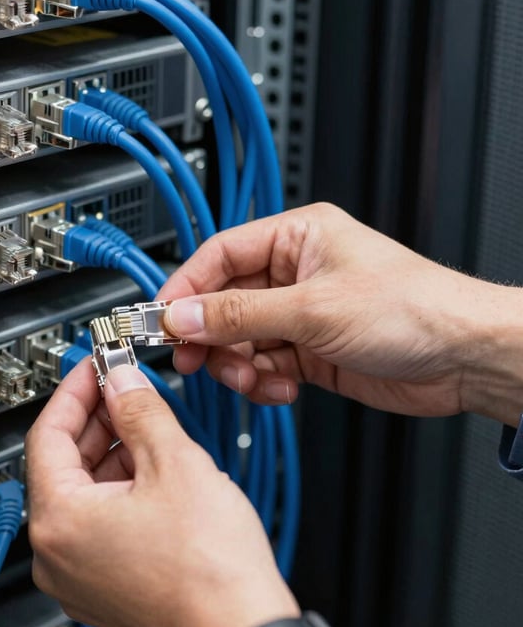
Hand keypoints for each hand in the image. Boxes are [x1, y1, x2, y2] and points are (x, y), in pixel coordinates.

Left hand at [26, 359, 299, 626]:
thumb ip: (140, 412)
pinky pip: (101, 527)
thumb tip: (121, 383)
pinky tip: (156, 474)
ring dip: (114, 456)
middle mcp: (57, 556)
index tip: (95, 367)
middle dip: (98, 421)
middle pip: (63, 464)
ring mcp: (80, 578)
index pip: (47, 434)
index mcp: (59, 522)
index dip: (75, 391)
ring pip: (85, 496)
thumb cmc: (212, 574)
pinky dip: (122, 493)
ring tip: (150, 430)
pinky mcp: (106, 590)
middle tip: (127, 391)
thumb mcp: (176, 465)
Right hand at [159, 202, 522, 425]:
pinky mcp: (308, 351)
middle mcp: (293, 274)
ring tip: (253, 378)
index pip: (219, 256)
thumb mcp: (312, 308)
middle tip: (195, 359)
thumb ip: (239, 314)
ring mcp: (299, 315)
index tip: (162, 319)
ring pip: (240, 340)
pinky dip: (263, 382)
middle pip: (224, 302)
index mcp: (295, 239)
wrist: (463, 359)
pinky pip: (263, 366)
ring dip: (238, 365)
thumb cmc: (413, 308)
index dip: (187, 288)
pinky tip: (281, 388)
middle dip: (210, 335)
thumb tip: (183, 315)